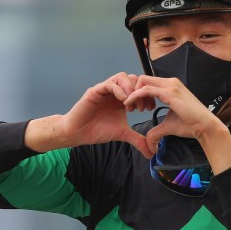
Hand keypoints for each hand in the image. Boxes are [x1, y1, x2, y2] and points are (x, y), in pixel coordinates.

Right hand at [25, 73, 152, 156]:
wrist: (79, 132)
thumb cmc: (98, 130)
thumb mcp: (123, 134)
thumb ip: (138, 140)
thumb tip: (151, 153)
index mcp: (122, 98)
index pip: (139, 87)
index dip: (147, 95)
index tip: (150, 109)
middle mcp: (115, 91)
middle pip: (133, 78)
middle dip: (140, 91)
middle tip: (141, 108)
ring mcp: (105, 89)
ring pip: (122, 77)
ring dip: (130, 89)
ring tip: (131, 105)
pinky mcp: (95, 91)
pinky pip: (109, 84)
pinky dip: (119, 90)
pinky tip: (123, 102)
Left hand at [123, 76, 230, 172]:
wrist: (205, 127)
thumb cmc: (191, 125)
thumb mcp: (168, 125)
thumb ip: (156, 131)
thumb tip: (149, 145)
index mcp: (171, 87)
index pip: (149, 83)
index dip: (139, 93)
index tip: (137, 108)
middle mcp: (171, 82)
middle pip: (143, 79)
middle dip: (133, 91)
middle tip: (133, 108)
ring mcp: (171, 86)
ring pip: (142, 82)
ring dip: (133, 94)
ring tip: (133, 109)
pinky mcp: (170, 93)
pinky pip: (146, 90)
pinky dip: (135, 96)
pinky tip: (131, 105)